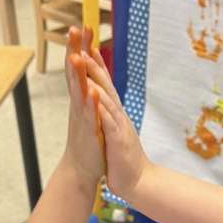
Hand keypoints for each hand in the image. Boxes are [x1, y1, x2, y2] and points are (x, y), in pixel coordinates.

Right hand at [63, 26, 103, 187]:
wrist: (81, 169)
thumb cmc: (87, 139)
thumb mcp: (88, 111)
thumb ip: (87, 91)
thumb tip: (88, 74)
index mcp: (80, 98)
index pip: (79, 68)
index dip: (79, 47)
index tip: (82, 26)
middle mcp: (78, 104)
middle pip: (74, 73)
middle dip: (74, 51)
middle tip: (73, 29)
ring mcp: (82, 117)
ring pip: (79, 91)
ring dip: (78, 74)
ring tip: (77, 55)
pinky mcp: (90, 132)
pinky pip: (90, 115)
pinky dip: (91, 103)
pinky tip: (92, 91)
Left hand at [81, 49, 150, 202]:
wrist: (138, 182)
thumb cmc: (124, 160)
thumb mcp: (116, 134)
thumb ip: (113, 119)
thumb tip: (109, 107)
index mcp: (116, 114)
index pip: (106, 85)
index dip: (97, 66)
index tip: (88, 46)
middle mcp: (119, 115)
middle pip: (106, 83)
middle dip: (95, 62)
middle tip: (84, 40)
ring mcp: (119, 125)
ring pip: (106, 96)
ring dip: (95, 77)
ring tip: (84, 58)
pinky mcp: (117, 138)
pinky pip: (107, 119)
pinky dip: (100, 105)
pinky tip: (93, 93)